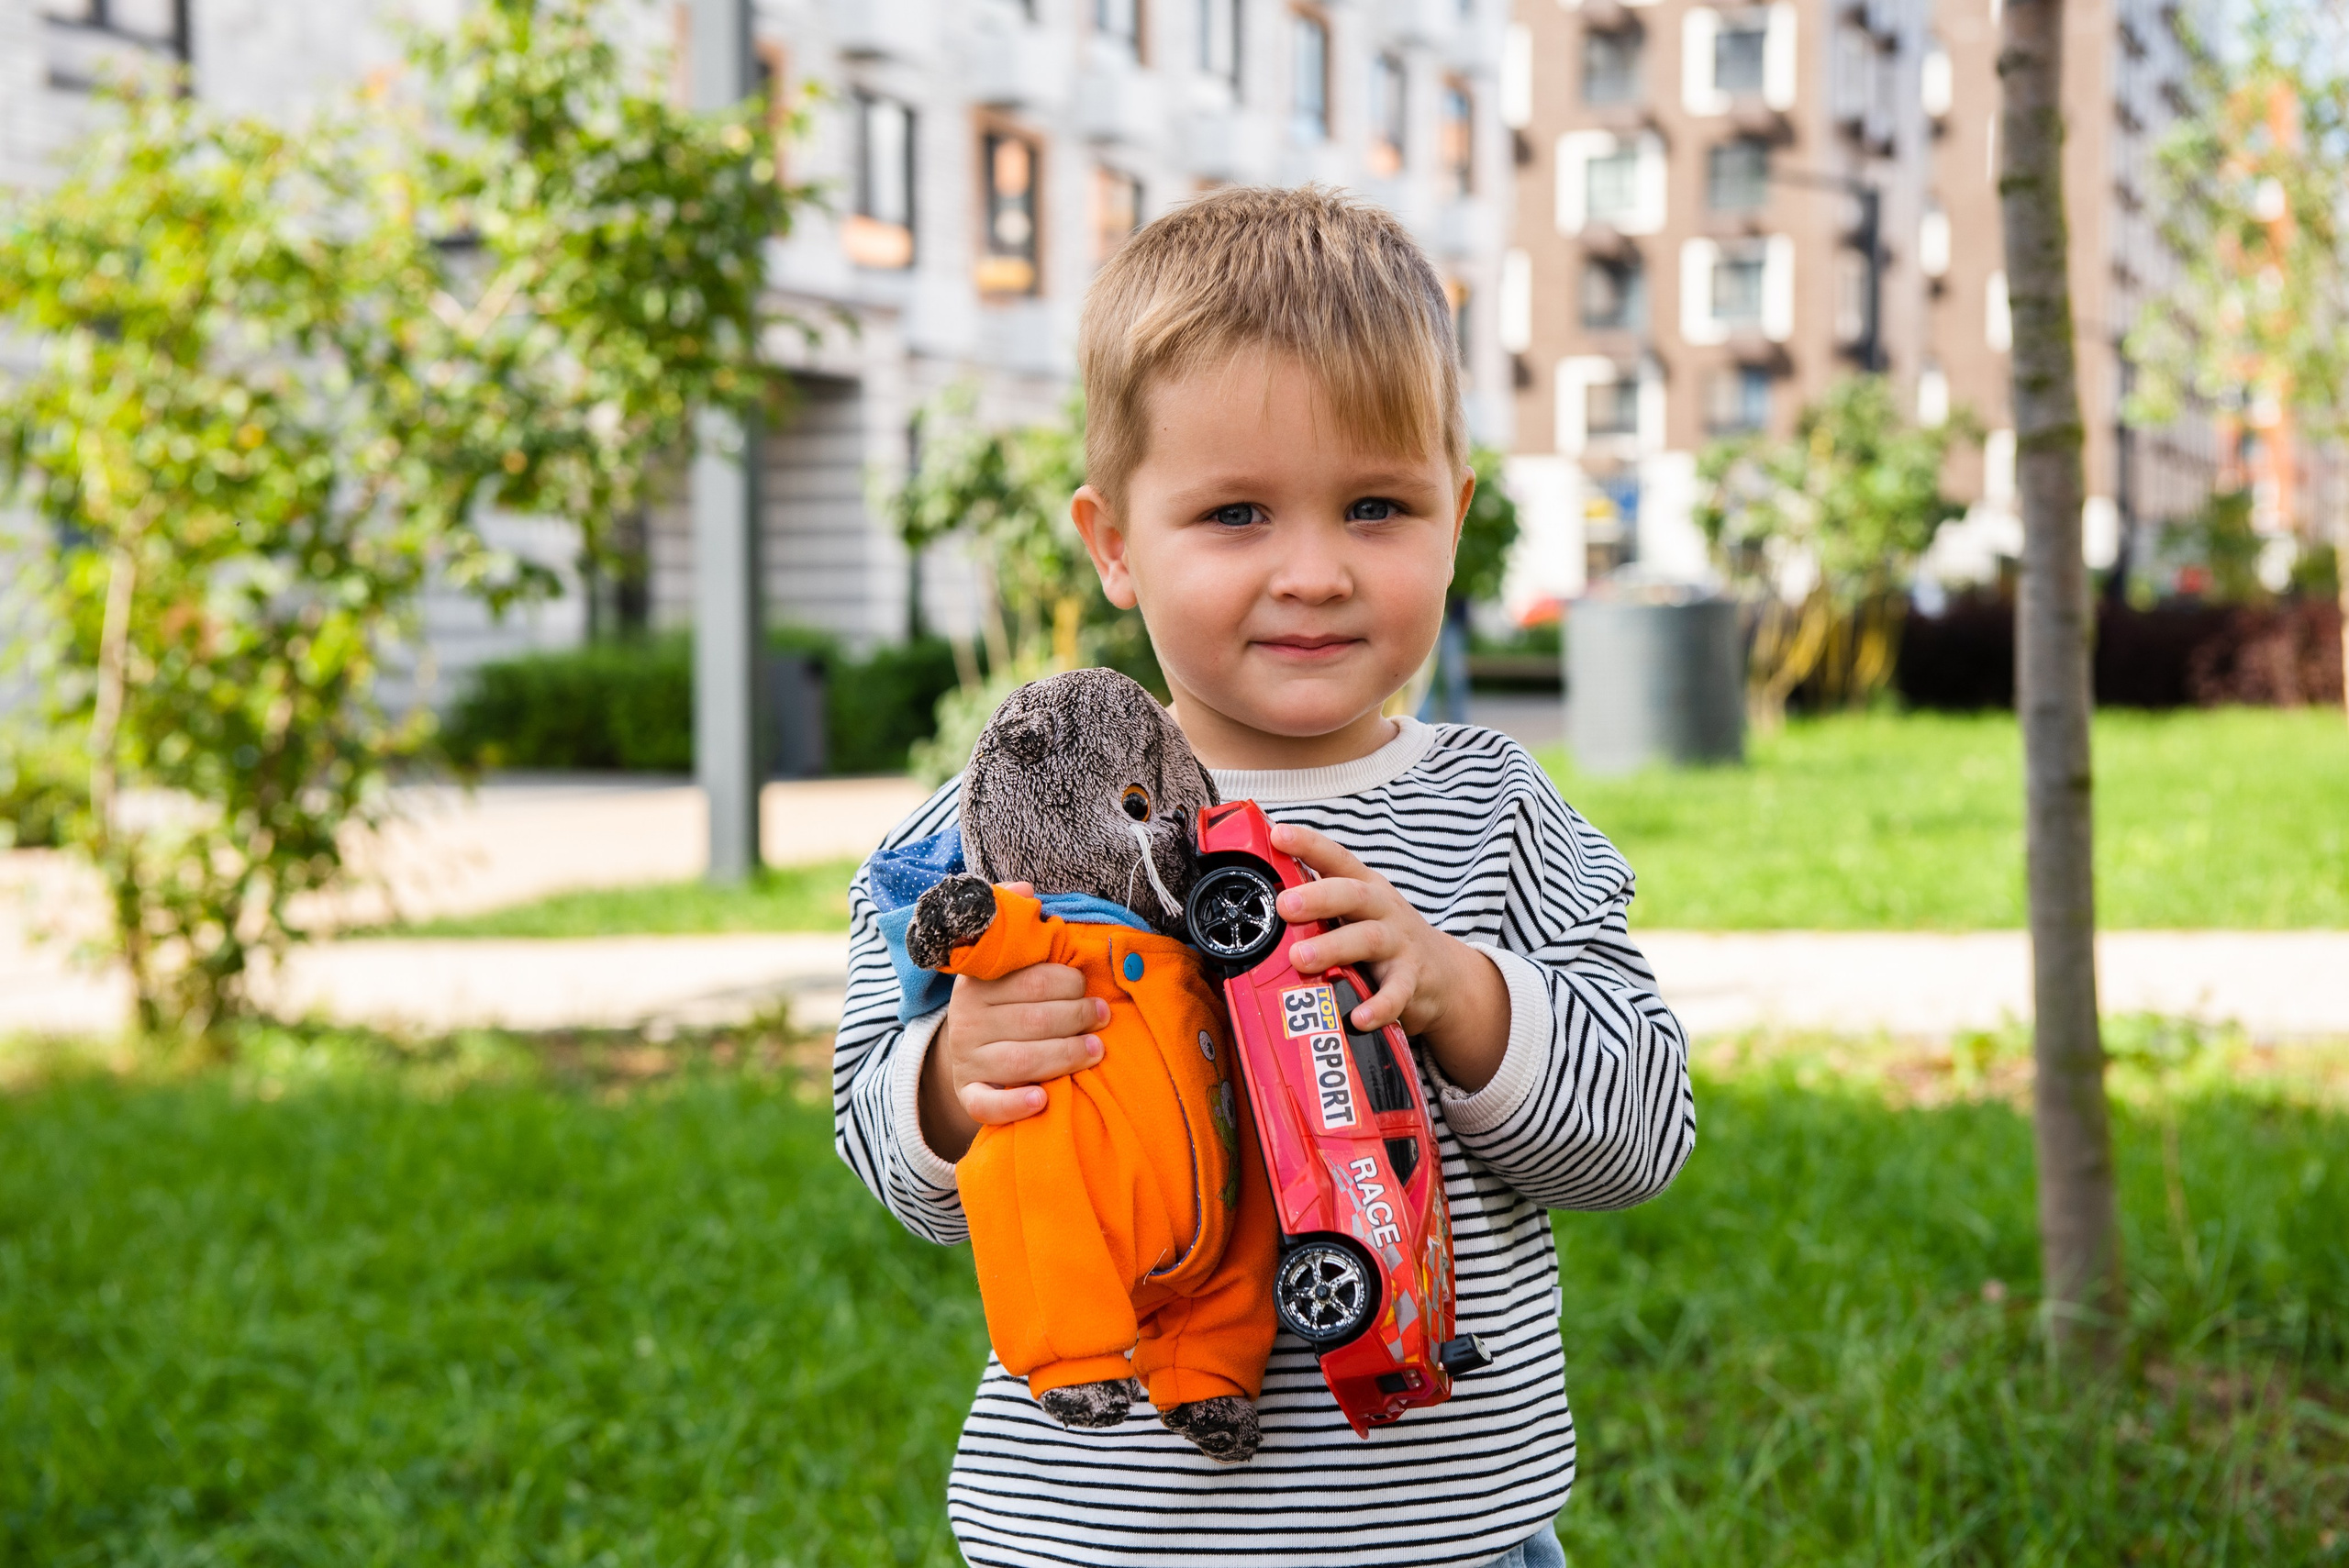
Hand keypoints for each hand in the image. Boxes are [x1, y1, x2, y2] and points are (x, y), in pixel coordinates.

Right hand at [916, 883, 1105, 1161]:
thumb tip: (1026, 889)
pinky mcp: (969, 1094)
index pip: (1028, 981)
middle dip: (1076, 1018)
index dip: (1066, 983)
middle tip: (1103, 1017)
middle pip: (1030, 1021)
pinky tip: (1042, 1100)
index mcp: (978, 984)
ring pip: (1017, 1061)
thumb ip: (1012, 923)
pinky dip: (1014, 1104)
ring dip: (1063, 1056)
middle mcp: (967, 1021)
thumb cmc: (999, 1001)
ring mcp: (967, 1060)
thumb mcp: (999, 961)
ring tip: (1096, 1050)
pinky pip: (986, 1104)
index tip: (1086, 985)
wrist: (966, 1053)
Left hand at [1269, 823, 1510, 1091]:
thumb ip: (1318, 905)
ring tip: (1301, 958)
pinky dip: (1378, 1005)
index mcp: (1364, 887)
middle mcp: (1383, 909)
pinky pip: (1396, 993)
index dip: (1308, 844)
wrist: (1444, 974)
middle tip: (1284, 905)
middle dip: (1318, 897)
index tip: (1278, 834)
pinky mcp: (1412, 981)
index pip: (1336, 858)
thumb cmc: (1384, 937)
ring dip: (1334, 947)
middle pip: (1353, 895)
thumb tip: (1258, 900)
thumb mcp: (1356, 913)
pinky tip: (1358, 1018)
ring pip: (1368, 939)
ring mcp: (1399, 944)